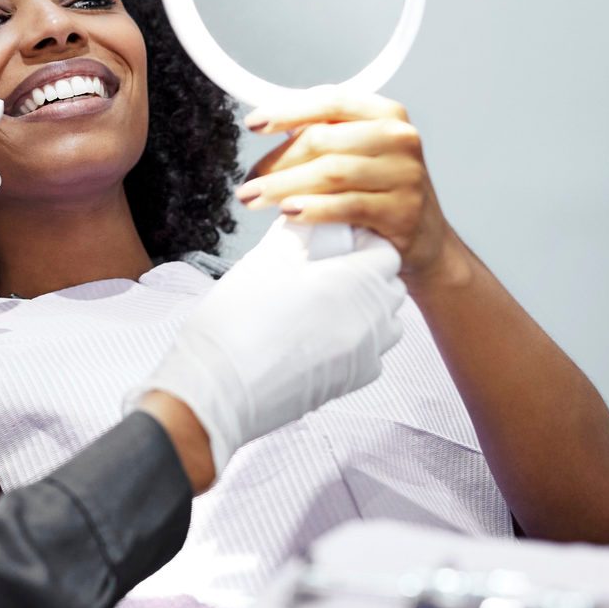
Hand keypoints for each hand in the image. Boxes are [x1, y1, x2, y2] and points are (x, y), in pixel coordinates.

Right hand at [133, 219, 407, 473]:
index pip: (385, 253)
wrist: (219, 387)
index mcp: (353, 283)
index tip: (333, 243)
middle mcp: (370, 320)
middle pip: (390, 286)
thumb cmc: (237, 322)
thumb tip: (307, 220)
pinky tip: (321, 336)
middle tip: (327, 270)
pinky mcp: (351, 382)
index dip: (361, 242)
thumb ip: (296, 234)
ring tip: (326, 304)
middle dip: (367, 273)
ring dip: (367, 308)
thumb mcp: (265, 261)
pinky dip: (358, 340)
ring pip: (386, 322)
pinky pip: (372, 353)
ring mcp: (364, 356)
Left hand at [234, 87, 460, 286]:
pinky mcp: (401, 211)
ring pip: (330, 173)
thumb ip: (327, 137)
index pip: (330, 101)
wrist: (427, 239)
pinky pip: (347, 205)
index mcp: (385, 114)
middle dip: (276, 161)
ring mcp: (404, 175)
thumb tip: (272, 131)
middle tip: (248, 181)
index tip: (253, 124)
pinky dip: (313, 208)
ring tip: (255, 198)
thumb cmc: (382, 192)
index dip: (287, 111)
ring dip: (283, 186)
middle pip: (323, 141)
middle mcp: (399, 137)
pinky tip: (289, 212)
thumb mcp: (362, 153)